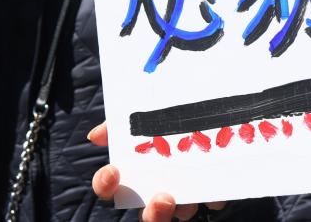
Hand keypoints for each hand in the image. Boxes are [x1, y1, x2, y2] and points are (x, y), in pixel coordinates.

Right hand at [89, 123, 226, 220]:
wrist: (205, 99)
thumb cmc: (165, 111)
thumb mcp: (142, 110)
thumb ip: (120, 123)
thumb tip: (94, 136)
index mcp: (135, 173)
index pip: (110, 188)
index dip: (105, 185)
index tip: (113, 171)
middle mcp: (157, 188)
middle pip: (147, 216)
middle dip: (153, 214)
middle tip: (163, 198)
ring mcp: (185, 193)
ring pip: (181, 214)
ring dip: (183, 209)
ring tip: (191, 196)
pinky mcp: (212, 189)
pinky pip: (212, 202)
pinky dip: (214, 197)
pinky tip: (216, 189)